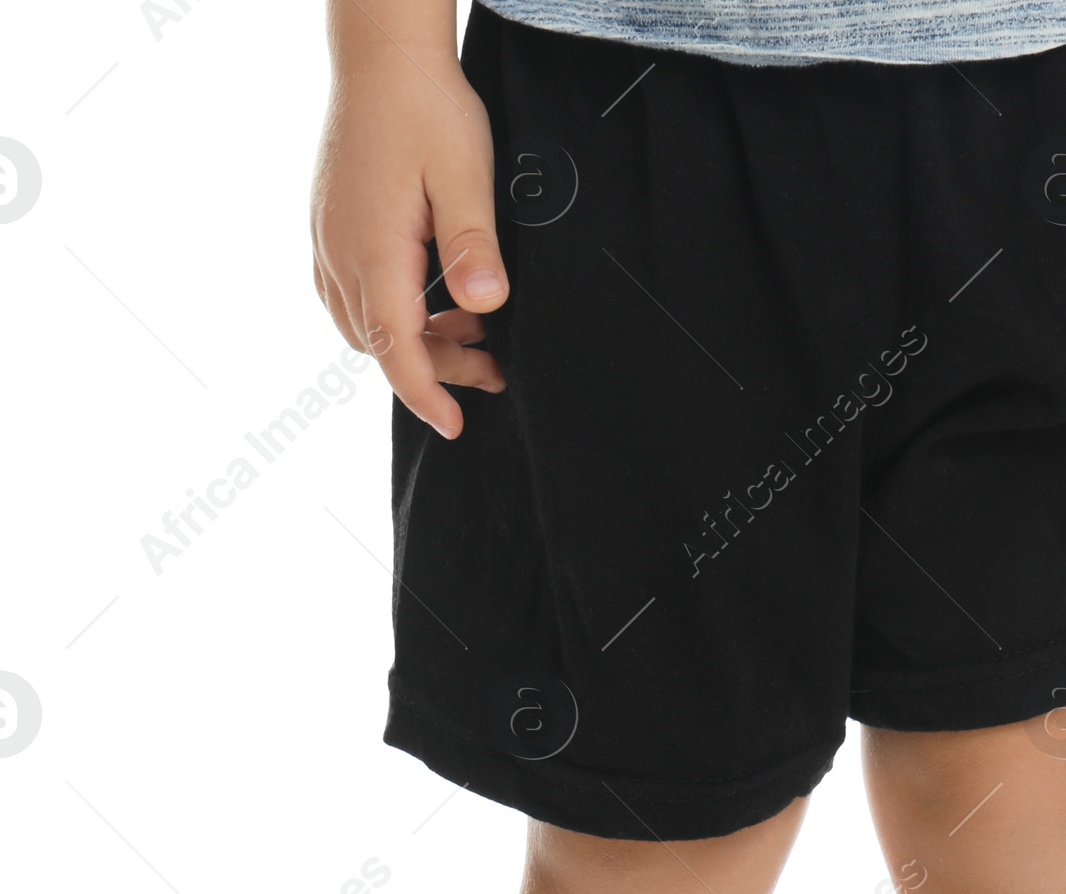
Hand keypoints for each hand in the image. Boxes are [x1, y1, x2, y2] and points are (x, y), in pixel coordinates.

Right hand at [312, 40, 507, 437]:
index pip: (396, 349)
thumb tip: (483, 306)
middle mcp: (339, 252)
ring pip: (362, 323)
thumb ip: (472, 243)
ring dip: (413, 342)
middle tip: (493, 369)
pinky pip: (349, 293)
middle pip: (380, 345)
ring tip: (471, 334)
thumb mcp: (466, 172)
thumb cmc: (427, 106)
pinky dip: (389, 313)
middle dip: (433, 370)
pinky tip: (430, 301)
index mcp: (374, 250)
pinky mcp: (329, 224)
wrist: (381, 51)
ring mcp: (327, 238)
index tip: (455, 425)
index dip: (427, 395)